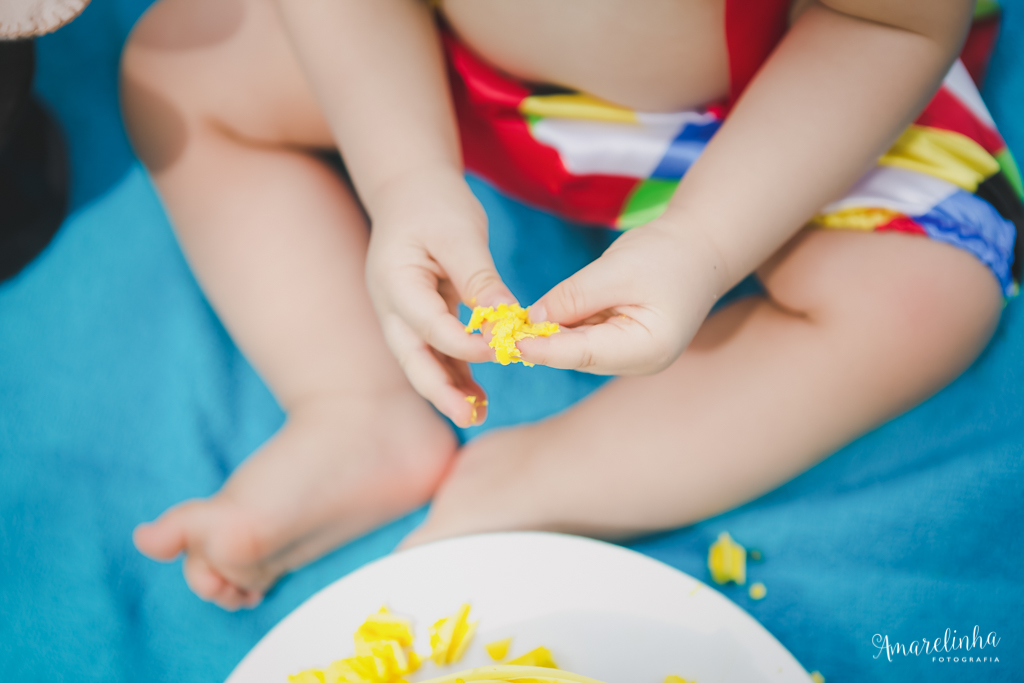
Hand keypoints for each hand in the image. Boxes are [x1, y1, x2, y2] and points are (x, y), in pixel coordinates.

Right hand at [365, 169, 514, 425]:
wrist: (410, 188)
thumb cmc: (433, 203)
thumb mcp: (459, 234)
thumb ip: (481, 279)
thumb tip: (508, 319)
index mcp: (394, 282)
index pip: (429, 325)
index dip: (464, 343)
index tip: (502, 348)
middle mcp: (392, 305)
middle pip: (412, 357)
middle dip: (440, 390)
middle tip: (468, 416)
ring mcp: (403, 314)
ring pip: (423, 361)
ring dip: (448, 388)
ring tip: (477, 415)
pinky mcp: (422, 317)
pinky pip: (437, 351)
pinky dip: (456, 372)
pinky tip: (478, 396)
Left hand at [519, 220, 726, 374]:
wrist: (699, 247)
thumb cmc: (667, 255)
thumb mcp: (616, 270)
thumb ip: (574, 296)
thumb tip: (532, 319)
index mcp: (647, 348)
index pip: (586, 353)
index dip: (546, 349)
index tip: (512, 343)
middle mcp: (639, 361)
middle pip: (578, 355)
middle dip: (540, 343)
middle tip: (498, 331)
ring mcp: (630, 355)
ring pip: (577, 347)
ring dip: (547, 335)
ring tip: (509, 324)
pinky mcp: (621, 342)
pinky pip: (583, 336)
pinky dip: (562, 326)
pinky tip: (536, 316)